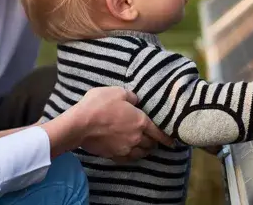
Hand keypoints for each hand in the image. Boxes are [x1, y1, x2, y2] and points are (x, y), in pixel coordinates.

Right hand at [54, 87, 174, 161]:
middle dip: (154, 142)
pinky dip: (131, 156)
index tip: (172, 142)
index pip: (159, 132)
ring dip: (144, 150)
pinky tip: (129, 153)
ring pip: (141, 153)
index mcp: (140, 121)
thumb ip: (131, 96)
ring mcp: (125, 148)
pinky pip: (128, 159)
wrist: (80, 125)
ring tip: (143, 147)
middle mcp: (136, 137)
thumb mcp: (117, 92)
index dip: (167, 138)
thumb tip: (136, 100)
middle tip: (154, 140)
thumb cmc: (99, 105)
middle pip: (151, 144)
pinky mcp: (114, 155)